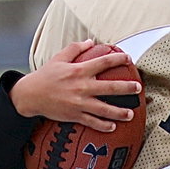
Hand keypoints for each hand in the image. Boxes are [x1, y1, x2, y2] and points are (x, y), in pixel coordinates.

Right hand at [10, 40, 140, 130]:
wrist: (31, 95)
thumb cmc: (46, 75)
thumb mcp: (59, 58)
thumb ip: (76, 48)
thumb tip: (91, 41)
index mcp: (79, 70)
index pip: (104, 62)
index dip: (118, 59)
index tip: (129, 59)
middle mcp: (82, 87)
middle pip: (110, 87)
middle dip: (126, 88)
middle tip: (138, 88)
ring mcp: (79, 103)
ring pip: (104, 109)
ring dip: (119, 112)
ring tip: (130, 113)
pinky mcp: (75, 115)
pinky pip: (92, 122)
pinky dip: (103, 125)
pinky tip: (113, 127)